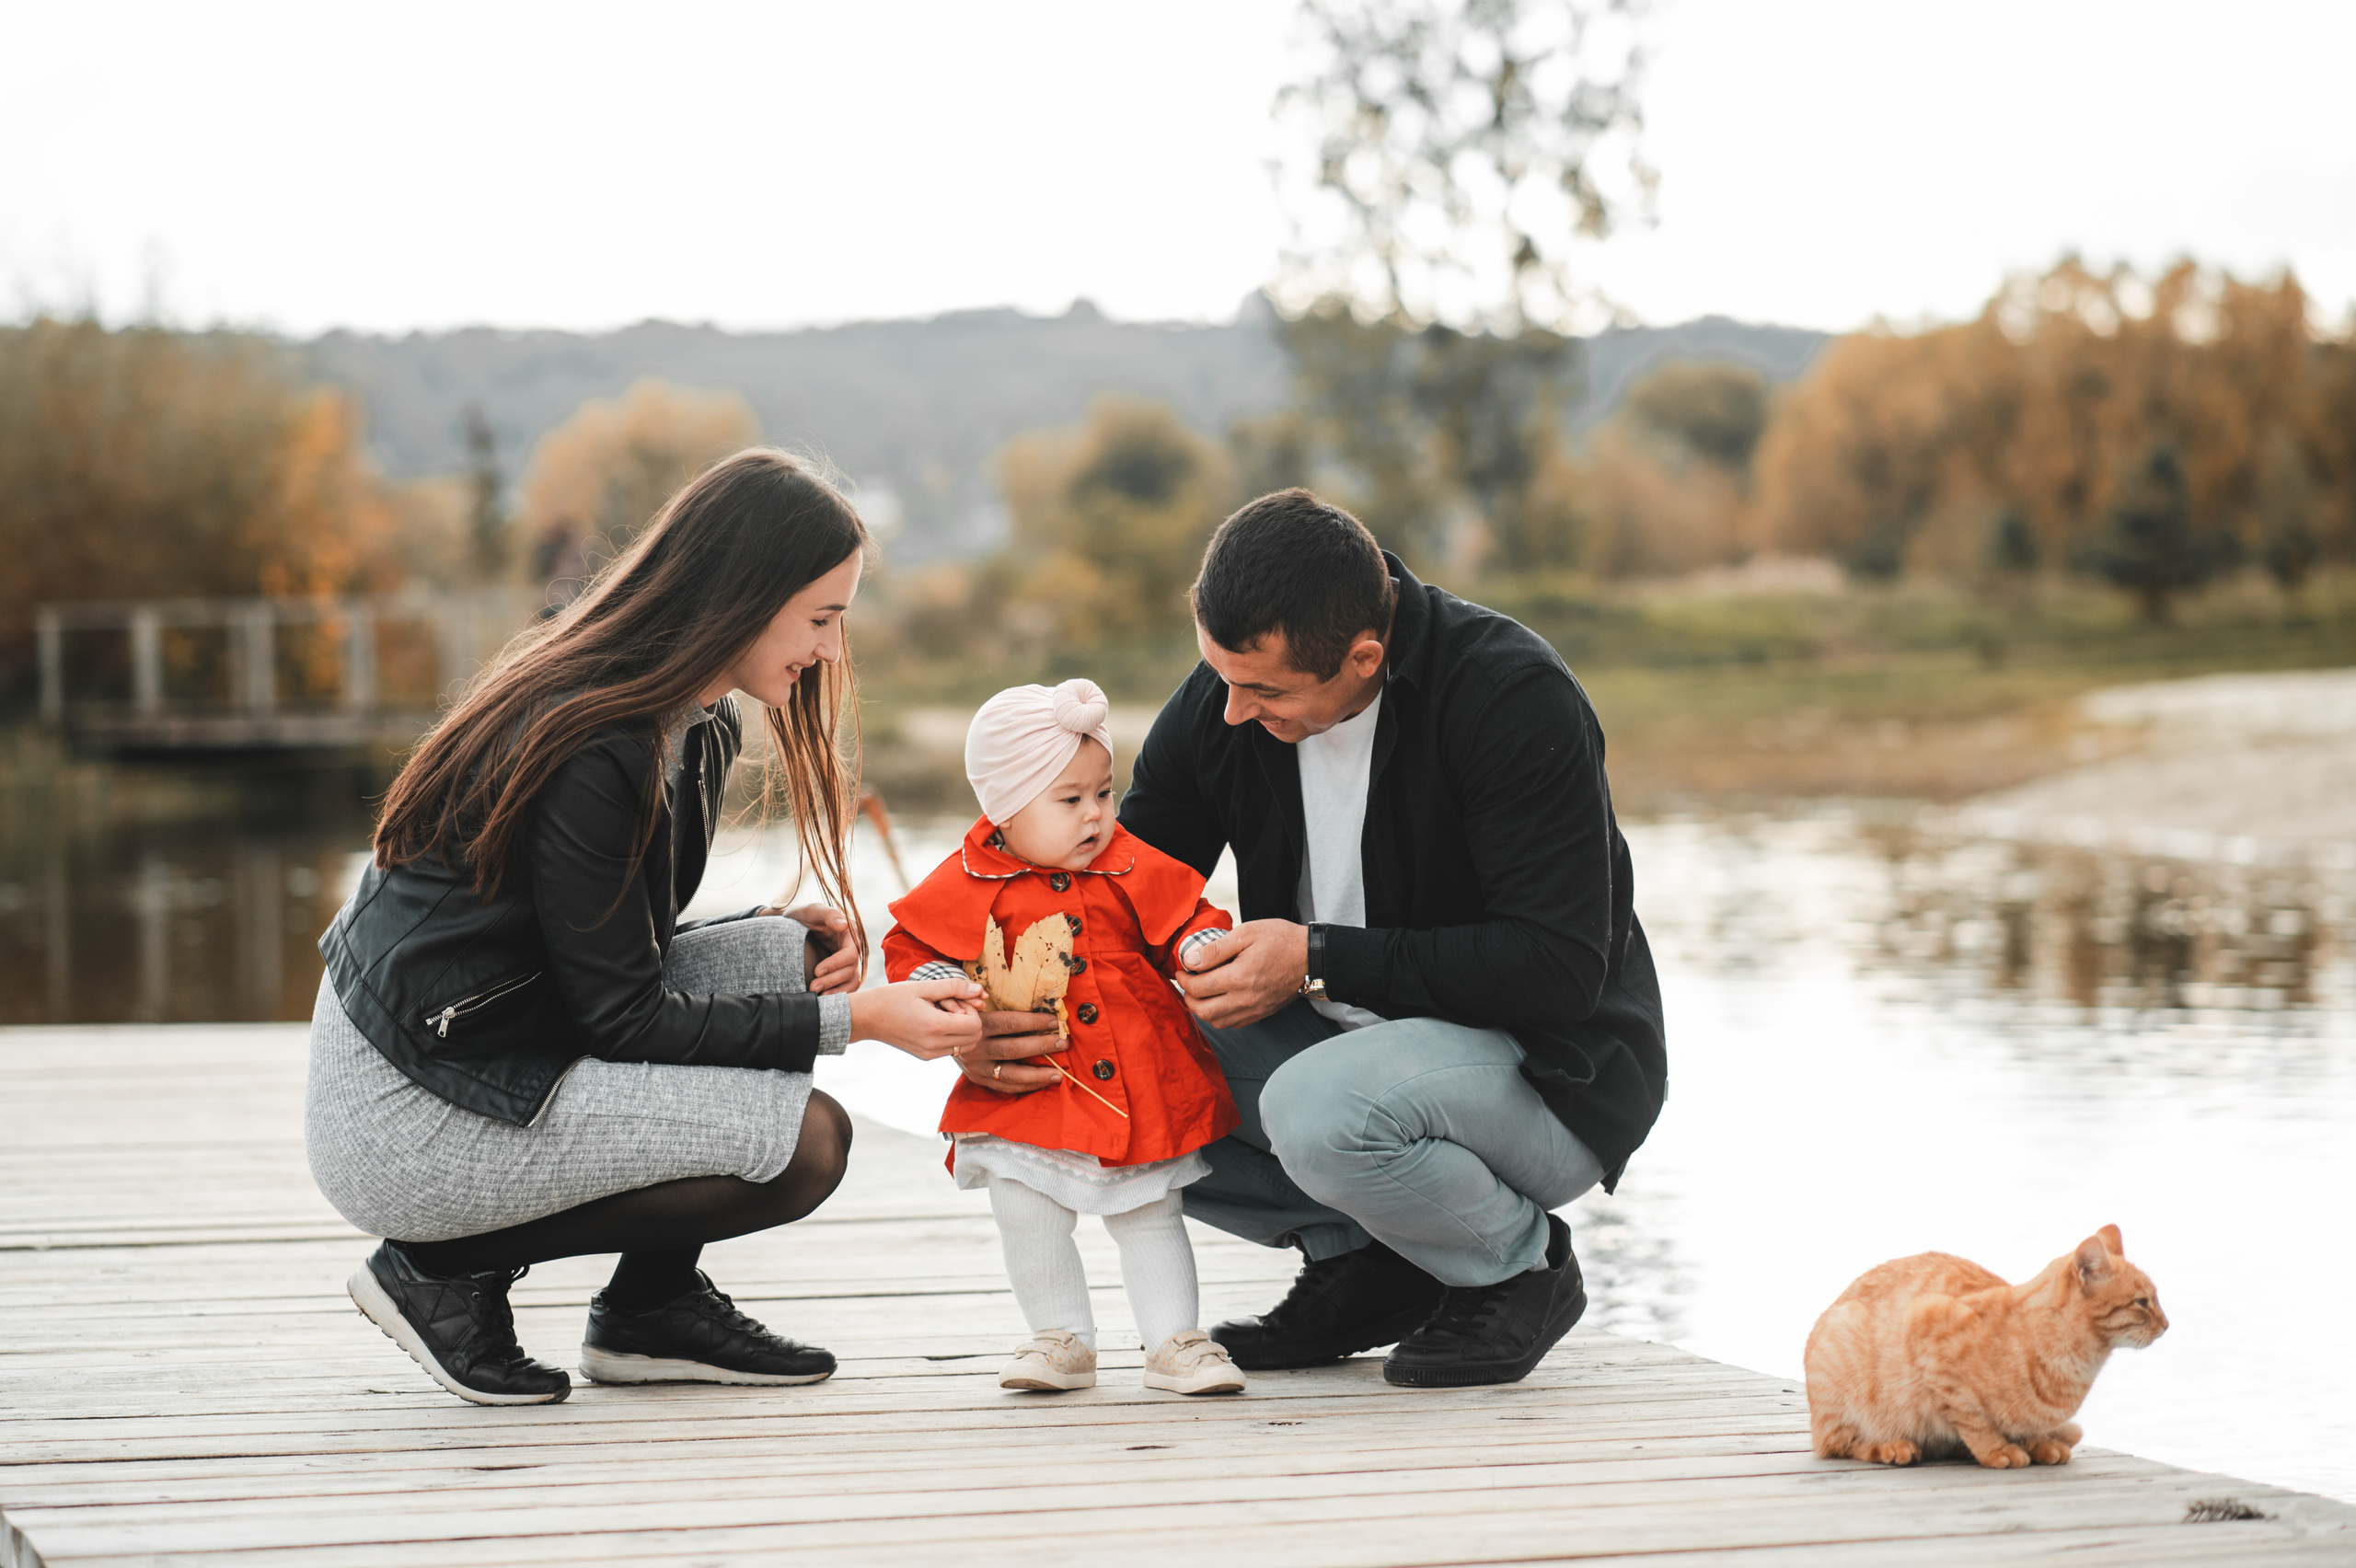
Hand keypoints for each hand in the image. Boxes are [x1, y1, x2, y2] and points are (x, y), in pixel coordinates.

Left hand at [769, 903, 860, 994]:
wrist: (789, 926)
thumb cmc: (802, 916)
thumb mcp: (812, 911)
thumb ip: (827, 915)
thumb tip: (843, 925)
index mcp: (849, 933)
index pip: (851, 953)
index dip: (836, 964)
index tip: (816, 971)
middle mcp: (852, 949)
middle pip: (851, 970)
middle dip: (832, 980)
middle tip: (812, 987)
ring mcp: (847, 962)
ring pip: (852, 981)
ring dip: (836, 991)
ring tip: (819, 996)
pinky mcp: (840, 973)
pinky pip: (847, 987)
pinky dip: (838, 994)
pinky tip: (823, 999)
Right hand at [850, 978, 984, 1058]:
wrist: (867, 1017)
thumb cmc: (894, 997)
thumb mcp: (924, 986)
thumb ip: (955, 987)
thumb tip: (980, 990)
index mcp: (935, 1027)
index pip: (975, 1025)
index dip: (970, 1009)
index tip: (952, 999)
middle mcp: (934, 1046)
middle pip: (975, 1037)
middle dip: (968, 1019)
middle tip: (947, 1005)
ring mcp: (930, 1054)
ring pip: (966, 1045)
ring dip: (960, 1028)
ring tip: (940, 1013)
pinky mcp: (926, 1057)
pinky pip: (952, 1049)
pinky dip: (951, 1035)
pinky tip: (934, 1021)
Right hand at [954, 1009, 1067, 1095]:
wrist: (941, 1034)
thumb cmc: (967, 1014)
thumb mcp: (975, 1003)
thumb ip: (998, 1001)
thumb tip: (1039, 1000)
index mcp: (977, 1024)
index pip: (1010, 1022)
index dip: (1034, 1021)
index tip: (1056, 1020)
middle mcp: (976, 1047)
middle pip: (1013, 1048)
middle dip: (1041, 1046)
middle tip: (1064, 1043)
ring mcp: (975, 1066)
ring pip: (1010, 1074)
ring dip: (1037, 1074)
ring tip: (1059, 1074)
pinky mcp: (977, 1079)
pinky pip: (1004, 1086)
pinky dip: (1025, 1086)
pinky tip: (1043, 1082)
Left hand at [1176, 919, 1307, 1029]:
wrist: (1312, 958)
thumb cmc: (1280, 940)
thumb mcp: (1247, 933)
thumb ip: (1216, 949)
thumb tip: (1190, 960)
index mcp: (1239, 977)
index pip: (1198, 987)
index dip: (1184, 979)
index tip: (1182, 969)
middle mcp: (1245, 999)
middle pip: (1203, 1011)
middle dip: (1188, 997)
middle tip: (1187, 982)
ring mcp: (1254, 1010)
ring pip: (1216, 1022)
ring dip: (1202, 1009)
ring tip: (1200, 992)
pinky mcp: (1261, 1014)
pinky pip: (1233, 1024)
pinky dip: (1220, 1016)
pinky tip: (1219, 1000)